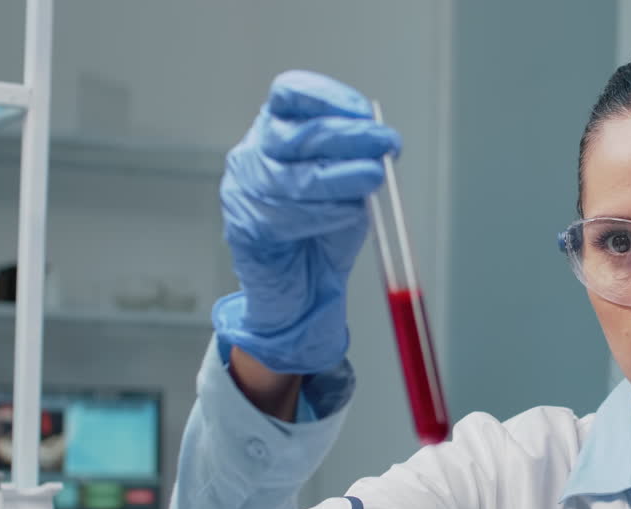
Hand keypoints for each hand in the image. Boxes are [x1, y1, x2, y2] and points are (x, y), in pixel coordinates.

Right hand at [212, 70, 400, 373]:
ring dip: (339, 177)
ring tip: (373, 177)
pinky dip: (323, 214)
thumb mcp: (348, 189)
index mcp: (278, 132)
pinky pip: (285, 216)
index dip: (328, 98)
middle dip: (348, 137)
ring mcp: (244, 190)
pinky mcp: (244, 227)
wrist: (300, 291)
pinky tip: (347, 215)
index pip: (290, 94)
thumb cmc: (323, 233)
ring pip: (292, 176)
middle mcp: (254, 155)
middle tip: (386, 144)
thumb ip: (357, 163)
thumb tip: (381, 144)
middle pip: (297, 134)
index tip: (365, 112)